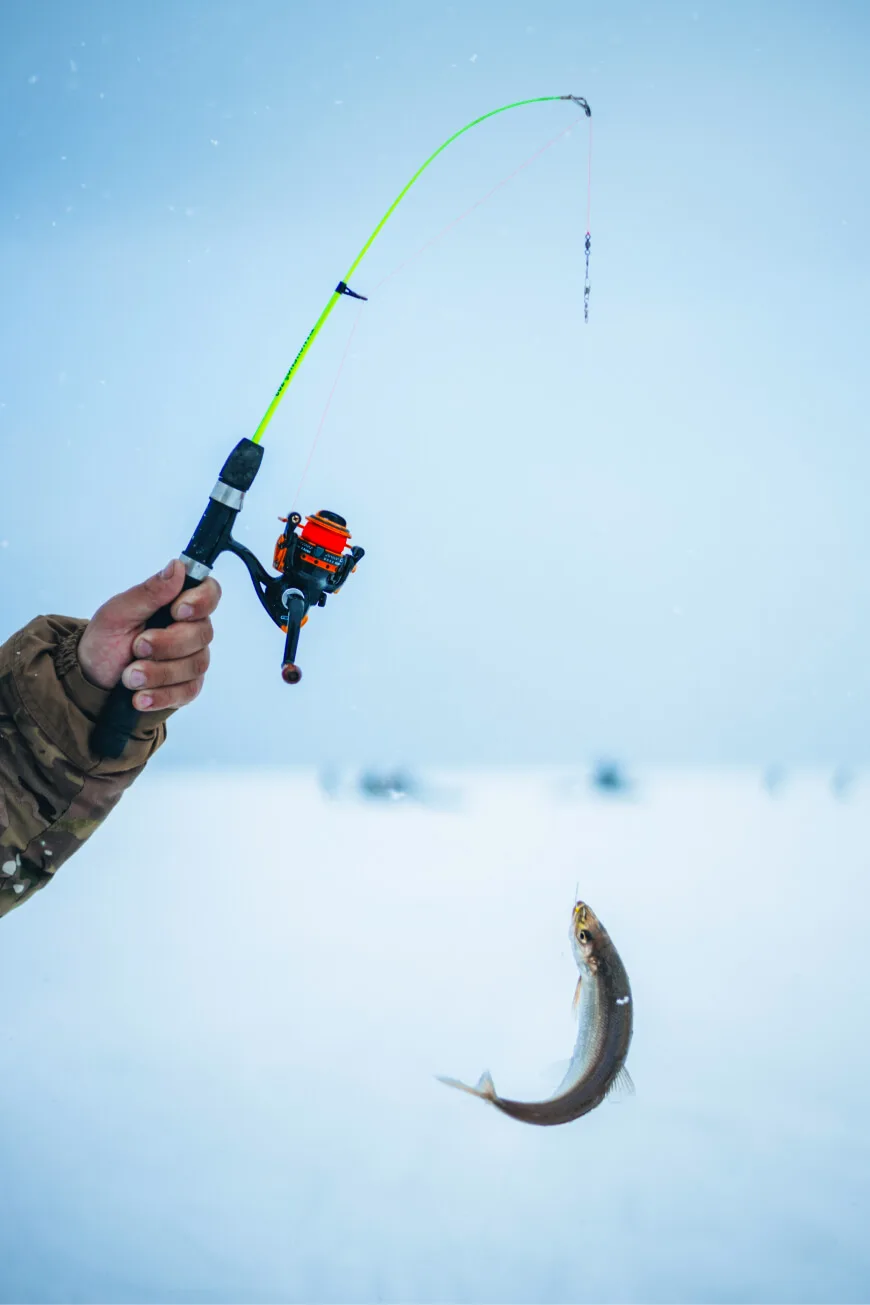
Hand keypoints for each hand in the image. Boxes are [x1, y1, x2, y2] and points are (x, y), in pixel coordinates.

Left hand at [78, 560, 221, 710]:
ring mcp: (191, 659)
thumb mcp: (118, 612)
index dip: (201, 601)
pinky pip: (187, 691)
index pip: (210, 592)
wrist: (93, 678)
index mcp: (178, 603)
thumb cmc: (106, 640)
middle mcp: (191, 630)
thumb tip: (177, 566)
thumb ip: (149, 591)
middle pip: (202, 633)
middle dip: (168, 643)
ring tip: (129, 676)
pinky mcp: (187, 687)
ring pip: (195, 665)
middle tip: (138, 646)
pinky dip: (161, 695)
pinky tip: (140, 696)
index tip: (178, 610)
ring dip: (159, 672)